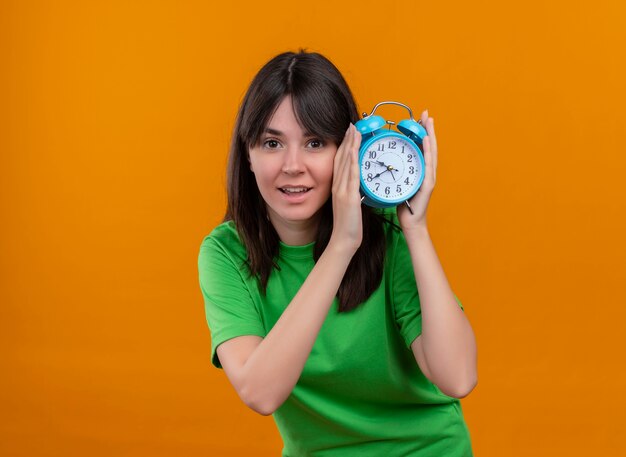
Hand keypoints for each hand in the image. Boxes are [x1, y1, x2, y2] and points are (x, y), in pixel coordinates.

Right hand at [329, 124, 362, 254]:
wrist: (344, 239)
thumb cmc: (349, 225)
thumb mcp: (350, 204)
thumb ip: (352, 192)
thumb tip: (359, 184)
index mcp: (338, 186)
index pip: (341, 161)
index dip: (345, 145)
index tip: (350, 132)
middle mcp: (338, 185)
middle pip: (342, 158)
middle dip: (347, 140)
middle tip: (353, 124)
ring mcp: (342, 190)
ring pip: (346, 162)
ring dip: (350, 145)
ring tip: (355, 130)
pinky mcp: (348, 196)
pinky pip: (351, 174)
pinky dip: (352, 160)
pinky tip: (355, 149)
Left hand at [397, 110, 436, 231]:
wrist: (410, 223)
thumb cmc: (403, 205)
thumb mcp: (398, 184)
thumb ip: (395, 173)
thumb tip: (384, 163)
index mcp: (419, 171)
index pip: (421, 148)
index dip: (421, 132)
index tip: (419, 118)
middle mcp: (427, 172)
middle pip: (429, 146)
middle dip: (428, 129)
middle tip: (425, 113)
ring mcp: (429, 177)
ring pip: (431, 152)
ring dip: (430, 135)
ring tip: (428, 122)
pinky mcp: (428, 184)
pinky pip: (428, 164)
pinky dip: (428, 151)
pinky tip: (426, 140)